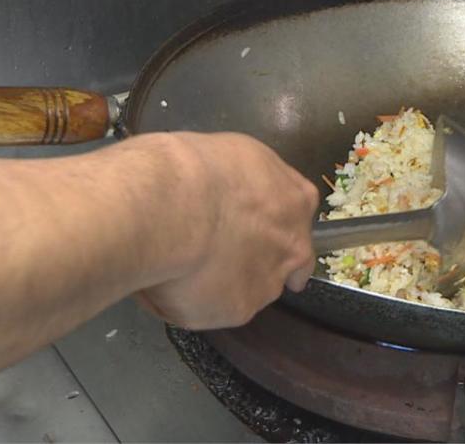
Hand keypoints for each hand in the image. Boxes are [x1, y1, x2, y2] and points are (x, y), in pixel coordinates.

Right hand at [135, 132, 318, 329]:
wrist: (168, 207)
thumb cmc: (194, 167)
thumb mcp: (234, 154)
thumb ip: (247, 183)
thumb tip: (233, 195)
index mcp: (295, 199)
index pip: (296, 220)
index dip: (273, 226)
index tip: (252, 230)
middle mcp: (292, 245)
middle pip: (286, 262)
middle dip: (260, 262)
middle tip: (219, 255)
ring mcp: (267, 282)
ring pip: (250, 289)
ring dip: (226, 284)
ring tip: (184, 267)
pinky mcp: (238, 310)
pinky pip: (216, 310)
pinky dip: (195, 301)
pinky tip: (171, 283)